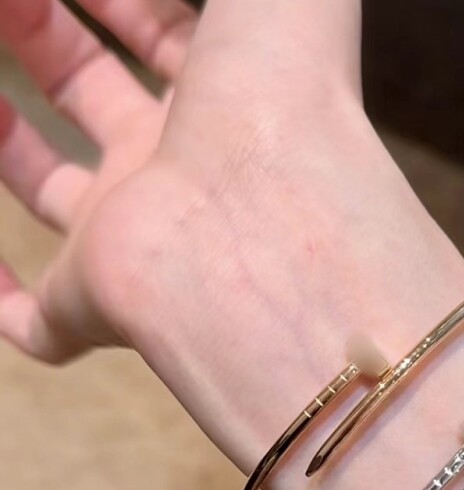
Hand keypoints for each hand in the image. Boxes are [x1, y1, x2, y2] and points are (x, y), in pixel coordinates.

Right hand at [0, 0, 386, 368]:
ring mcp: (133, 244)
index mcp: (226, 99)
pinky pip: (38, 324)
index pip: (163, 34)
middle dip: (38, 34)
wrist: (262, 225)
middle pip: (94, 99)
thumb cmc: (276, 88)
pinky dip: (1, 301)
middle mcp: (178, 172)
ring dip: (1, 140)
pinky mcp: (92, 310)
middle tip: (6, 1)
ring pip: (52, 192)